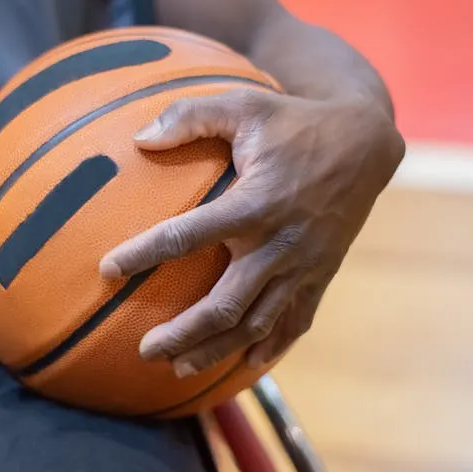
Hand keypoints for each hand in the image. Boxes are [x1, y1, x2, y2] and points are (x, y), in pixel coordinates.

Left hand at [99, 88, 404, 376]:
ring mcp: (303, 267)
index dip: (143, 253)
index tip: (106, 269)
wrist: (366, 145)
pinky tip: (246, 364)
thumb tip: (138, 139)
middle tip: (144, 350)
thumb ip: (190, 116)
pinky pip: (294, 323)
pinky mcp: (320, 277)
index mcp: (255, 203)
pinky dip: (270, 348)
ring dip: (216, 350)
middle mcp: (279, 244)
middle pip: (224, 305)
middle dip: (182, 333)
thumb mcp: (244, 103)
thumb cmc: (295, 122)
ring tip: (179, 368)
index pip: (187, 235)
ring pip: (256, 324)